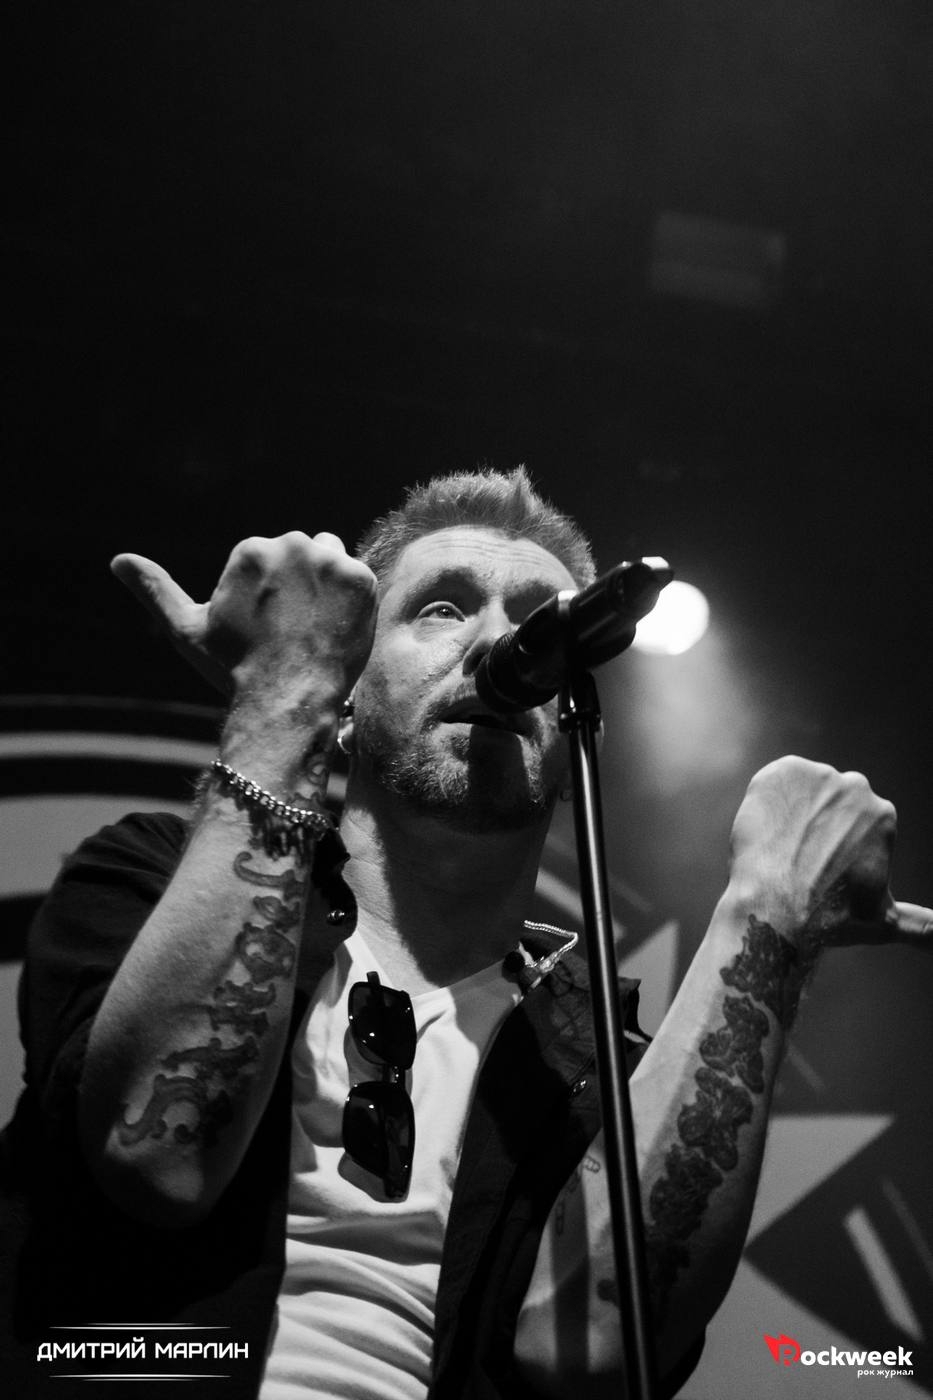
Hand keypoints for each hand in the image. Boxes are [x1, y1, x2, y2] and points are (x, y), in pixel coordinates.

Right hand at [111, 532, 377, 705]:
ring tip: (316, 627)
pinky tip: (337, 629)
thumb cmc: (234, 668)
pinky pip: (361, 580)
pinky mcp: (361, 579)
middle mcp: (289, 545)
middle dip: (301, 585)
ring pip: (333, 561)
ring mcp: (328, 561)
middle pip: (304, 554)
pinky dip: (354, 602)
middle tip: (295, 631)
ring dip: (329, 585)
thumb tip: (118, 560)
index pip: (270, 560)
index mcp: (250, 550)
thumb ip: (155, 590)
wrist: (286, 700)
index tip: (270, 627)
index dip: (271, 597)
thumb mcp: (187, 629)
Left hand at [728, 755, 931, 948]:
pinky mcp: (784, 771)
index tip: (818, 867)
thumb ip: (920, 926)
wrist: (778, 905)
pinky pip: (774, 782)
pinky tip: (765, 831)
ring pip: (800, 794)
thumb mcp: (884, 921)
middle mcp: (856, 787)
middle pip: (827, 803)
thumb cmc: (831, 917)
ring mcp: (820, 775)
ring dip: (790, 814)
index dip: (830, 847)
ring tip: (779, 849)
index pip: (851, 823)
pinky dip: (766, 802)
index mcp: (884, 815)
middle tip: (796, 859)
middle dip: (814, 826)